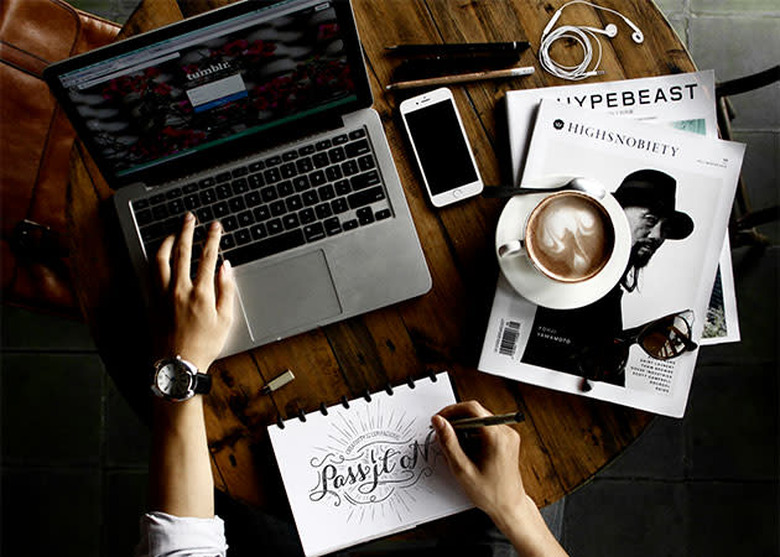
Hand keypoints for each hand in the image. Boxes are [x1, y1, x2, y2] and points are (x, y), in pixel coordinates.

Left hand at [154, 213, 235, 371]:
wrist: (178, 364)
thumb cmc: (203, 346)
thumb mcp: (225, 320)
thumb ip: (227, 290)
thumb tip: (226, 268)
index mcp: (201, 293)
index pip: (207, 257)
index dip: (212, 238)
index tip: (215, 227)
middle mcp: (180, 289)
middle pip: (182, 251)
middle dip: (187, 230)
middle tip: (190, 218)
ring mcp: (163, 294)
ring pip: (162, 259)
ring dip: (168, 241)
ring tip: (174, 232)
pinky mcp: (152, 301)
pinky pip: (152, 273)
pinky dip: (157, 259)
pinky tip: (161, 255)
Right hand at [431, 401, 526, 521]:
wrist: (509, 506)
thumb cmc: (490, 493)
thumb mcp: (462, 469)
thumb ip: (449, 442)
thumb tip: (438, 421)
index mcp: (497, 437)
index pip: (472, 409)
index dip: (452, 411)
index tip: (440, 419)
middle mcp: (506, 432)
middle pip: (476, 413)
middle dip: (457, 421)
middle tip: (443, 435)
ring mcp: (508, 435)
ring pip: (480, 420)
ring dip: (464, 429)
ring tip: (455, 448)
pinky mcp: (507, 440)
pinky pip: (486, 428)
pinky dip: (473, 434)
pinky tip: (467, 451)